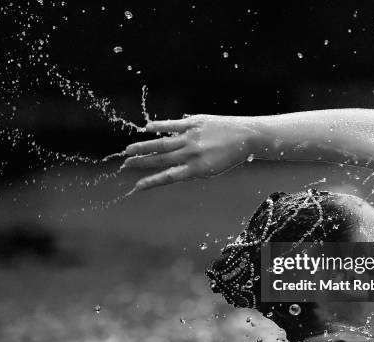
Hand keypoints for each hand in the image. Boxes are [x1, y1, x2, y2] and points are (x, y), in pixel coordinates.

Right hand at [123, 114, 257, 190]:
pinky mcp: (195, 123)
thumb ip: (191, 170)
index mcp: (196, 169)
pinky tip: (147, 128)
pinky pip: (173, 125)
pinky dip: (159, 127)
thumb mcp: (211, 170)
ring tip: (128, 150)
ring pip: (162, 144)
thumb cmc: (229, 156)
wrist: (247, 137)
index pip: (167, 177)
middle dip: (141, 163)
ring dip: (144, 147)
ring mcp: (192, 137)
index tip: (136, 186)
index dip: (151, 182)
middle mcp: (192, 154)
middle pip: (160, 160)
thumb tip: (170, 170)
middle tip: (126, 165)